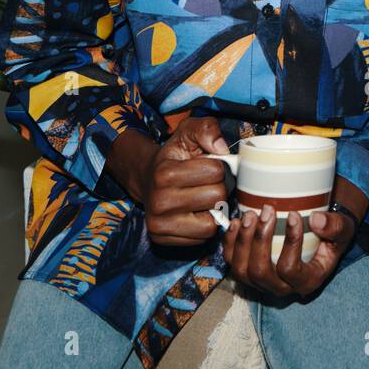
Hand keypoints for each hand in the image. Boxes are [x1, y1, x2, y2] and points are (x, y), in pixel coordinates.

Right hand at [138, 117, 229, 246]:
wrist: (147, 179)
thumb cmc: (173, 156)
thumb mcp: (187, 132)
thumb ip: (206, 129)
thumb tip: (222, 147)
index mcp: (165, 173)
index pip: (216, 172)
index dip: (218, 167)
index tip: (207, 166)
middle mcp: (159, 201)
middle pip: (216, 197)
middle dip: (218, 188)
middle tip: (208, 184)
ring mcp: (159, 224)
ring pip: (211, 223)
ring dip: (213, 211)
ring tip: (204, 200)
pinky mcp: (162, 239)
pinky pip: (202, 238)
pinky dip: (204, 226)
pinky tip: (196, 213)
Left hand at [222, 203, 355, 298]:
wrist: (319, 237)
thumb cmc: (332, 235)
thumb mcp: (344, 230)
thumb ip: (336, 226)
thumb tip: (316, 220)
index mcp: (307, 281)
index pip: (291, 270)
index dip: (290, 243)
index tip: (293, 215)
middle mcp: (281, 287)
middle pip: (261, 272)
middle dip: (260, 239)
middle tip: (267, 211)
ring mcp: (261, 282)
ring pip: (242, 270)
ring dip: (243, 240)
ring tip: (250, 214)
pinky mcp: (246, 272)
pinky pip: (230, 262)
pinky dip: (230, 242)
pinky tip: (236, 222)